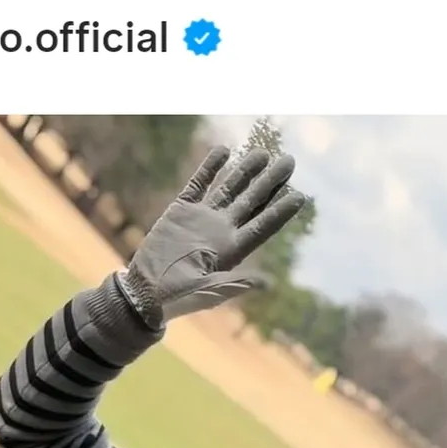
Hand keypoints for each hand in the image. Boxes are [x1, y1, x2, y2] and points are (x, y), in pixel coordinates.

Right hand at [122, 146, 305, 324]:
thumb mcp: (211, 292)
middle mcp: (221, 231)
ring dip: (245, 171)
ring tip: (263, 152)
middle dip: (270, 182)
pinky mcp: (181, 210)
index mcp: (233, 250)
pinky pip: (198, 184)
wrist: (147, 291)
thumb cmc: (180, 297)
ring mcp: (202, 218)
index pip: (262, 226)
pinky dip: (210, 168)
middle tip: (289, 161)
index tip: (299, 196)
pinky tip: (224, 151)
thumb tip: (268, 283)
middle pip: (251, 201)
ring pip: (229, 188)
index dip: (281, 211)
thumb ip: (238, 283)